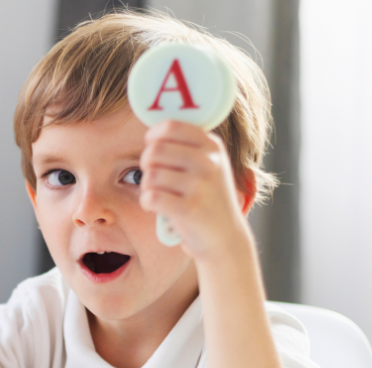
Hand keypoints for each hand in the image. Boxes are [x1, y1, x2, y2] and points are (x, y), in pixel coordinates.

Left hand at [138, 120, 252, 259]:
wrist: (226, 237)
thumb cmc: (208, 198)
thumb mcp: (209, 165)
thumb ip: (186, 146)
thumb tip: (152, 132)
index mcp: (212, 147)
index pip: (171, 126)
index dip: (153, 136)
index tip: (152, 146)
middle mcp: (209, 163)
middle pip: (155, 150)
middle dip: (146, 163)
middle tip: (153, 176)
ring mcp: (200, 186)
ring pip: (150, 175)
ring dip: (146, 186)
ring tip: (158, 194)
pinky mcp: (190, 209)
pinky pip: (151, 197)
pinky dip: (147, 202)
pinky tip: (156, 207)